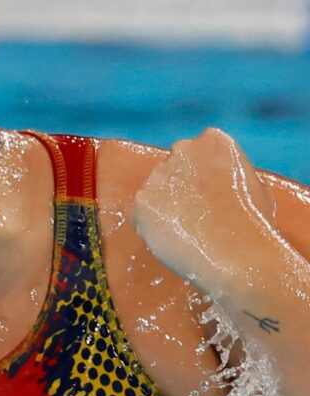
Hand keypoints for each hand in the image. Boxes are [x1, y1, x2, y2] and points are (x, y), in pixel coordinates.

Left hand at [132, 128, 276, 295]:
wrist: (238, 254)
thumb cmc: (254, 225)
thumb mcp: (252, 185)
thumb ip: (225, 174)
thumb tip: (215, 182)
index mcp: (214, 141)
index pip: (195, 154)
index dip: (200, 178)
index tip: (209, 196)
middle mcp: (183, 150)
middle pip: (172, 169)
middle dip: (178, 189)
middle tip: (194, 216)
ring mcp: (159, 174)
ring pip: (154, 192)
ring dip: (163, 208)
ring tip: (186, 232)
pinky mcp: (142, 199)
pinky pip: (141, 215)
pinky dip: (151, 228)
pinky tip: (173, 239)